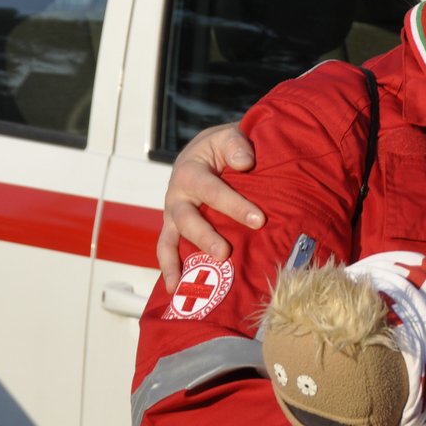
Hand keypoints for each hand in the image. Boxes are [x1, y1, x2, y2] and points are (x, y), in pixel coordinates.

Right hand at [158, 122, 260, 291]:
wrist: (207, 150)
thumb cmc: (222, 146)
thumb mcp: (228, 137)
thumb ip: (236, 145)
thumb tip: (245, 163)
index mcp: (189, 171)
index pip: (212, 190)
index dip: (234, 206)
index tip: (258, 220)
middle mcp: (177, 195)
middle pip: (188, 219)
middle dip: (206, 237)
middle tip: (225, 253)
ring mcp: (173, 213)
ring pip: (172, 238)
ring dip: (179, 260)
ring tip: (187, 283)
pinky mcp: (174, 226)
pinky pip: (166, 248)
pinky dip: (169, 268)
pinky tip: (175, 288)